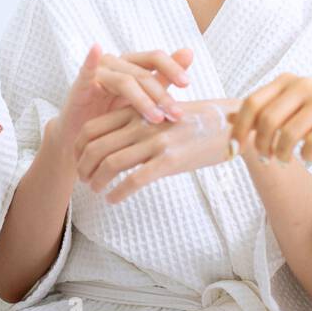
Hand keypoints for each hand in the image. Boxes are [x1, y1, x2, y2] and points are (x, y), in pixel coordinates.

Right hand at [56, 43, 193, 149]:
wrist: (83, 137)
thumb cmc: (114, 116)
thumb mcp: (142, 99)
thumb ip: (163, 78)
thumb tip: (189, 51)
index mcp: (131, 63)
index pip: (155, 57)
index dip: (172, 67)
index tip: (187, 84)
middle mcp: (115, 63)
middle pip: (143, 73)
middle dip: (162, 95)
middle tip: (177, 114)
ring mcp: (98, 72)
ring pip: (125, 81)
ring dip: (143, 100)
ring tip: (157, 119)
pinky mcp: (80, 84)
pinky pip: (87, 70)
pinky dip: (91, 58)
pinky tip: (96, 49)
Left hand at [74, 99, 239, 203]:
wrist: (232, 124)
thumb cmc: (199, 121)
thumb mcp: (165, 111)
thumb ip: (141, 120)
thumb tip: (119, 139)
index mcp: (138, 110)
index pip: (93, 128)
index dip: (79, 148)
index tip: (79, 161)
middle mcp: (143, 124)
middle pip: (95, 147)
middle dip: (83, 168)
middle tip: (85, 181)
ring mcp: (156, 142)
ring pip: (110, 164)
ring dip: (97, 182)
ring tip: (97, 191)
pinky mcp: (170, 160)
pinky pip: (134, 180)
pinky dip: (118, 193)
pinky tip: (114, 200)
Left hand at [227, 74, 311, 165]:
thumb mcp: (289, 107)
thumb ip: (261, 111)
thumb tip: (227, 118)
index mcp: (286, 81)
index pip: (252, 102)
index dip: (239, 128)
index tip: (233, 149)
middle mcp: (303, 85)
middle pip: (267, 119)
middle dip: (261, 145)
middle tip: (265, 159)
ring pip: (288, 134)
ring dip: (282, 154)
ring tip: (285, 161)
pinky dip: (306, 156)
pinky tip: (307, 158)